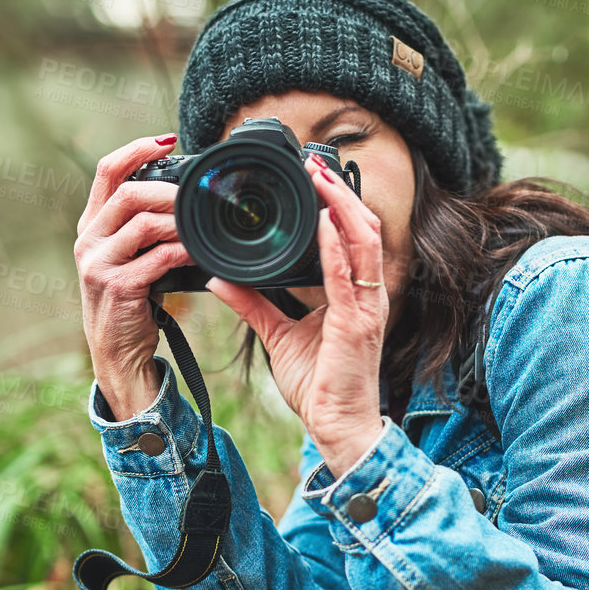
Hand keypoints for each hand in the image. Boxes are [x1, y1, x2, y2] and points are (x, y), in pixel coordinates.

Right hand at [74, 132, 195, 418]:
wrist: (117, 354)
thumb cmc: (132, 303)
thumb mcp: (129, 258)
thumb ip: (145, 230)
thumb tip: (186, 200)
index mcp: (91, 226)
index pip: (106, 171)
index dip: (137, 149)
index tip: (168, 139)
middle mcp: (89, 240)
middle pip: (129, 193)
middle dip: (170, 191)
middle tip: (199, 197)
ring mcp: (99, 264)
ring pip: (143, 223)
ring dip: (180, 221)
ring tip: (203, 226)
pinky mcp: (118, 287)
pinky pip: (157, 258)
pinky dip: (183, 251)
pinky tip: (199, 253)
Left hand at [206, 154, 389, 474]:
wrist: (337, 426)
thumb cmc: (320, 385)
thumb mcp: (279, 336)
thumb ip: (253, 304)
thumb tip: (221, 279)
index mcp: (353, 294)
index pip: (353, 237)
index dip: (338, 204)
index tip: (312, 177)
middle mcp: (367, 295)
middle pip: (364, 228)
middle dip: (341, 192)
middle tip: (314, 164)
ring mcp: (367, 308)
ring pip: (364, 241)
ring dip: (342, 205)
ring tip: (320, 177)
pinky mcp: (357, 324)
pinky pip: (347, 276)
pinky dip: (336, 245)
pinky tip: (323, 221)